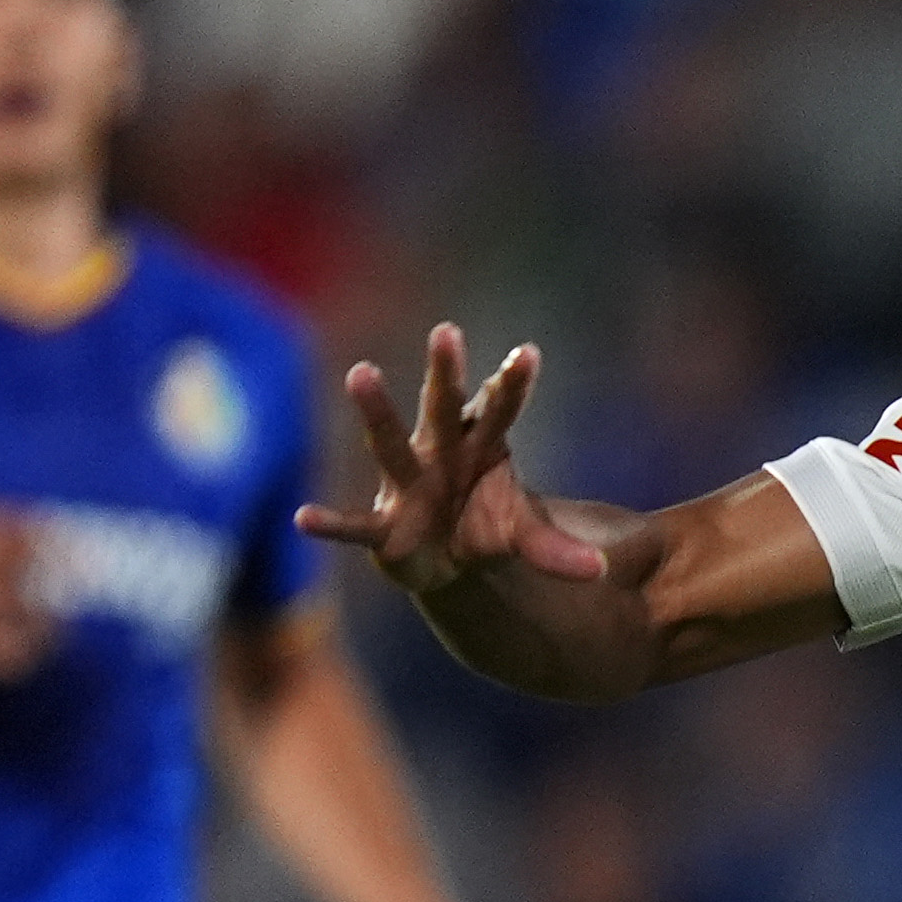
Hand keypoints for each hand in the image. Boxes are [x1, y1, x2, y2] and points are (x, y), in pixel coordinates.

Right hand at [297, 326, 609, 598]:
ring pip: (390, 443)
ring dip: (377, 410)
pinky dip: (331, 524)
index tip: (528, 354)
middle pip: (444, 406)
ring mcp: (407, 484)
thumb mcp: (524, 536)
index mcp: (481, 445)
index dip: (513, 385)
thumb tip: (597, 571)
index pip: (501, 409)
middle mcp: (440, 452)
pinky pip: (354, 524)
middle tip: (447, 331)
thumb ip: (555, 550)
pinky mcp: (382, 526)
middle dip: (447, 372)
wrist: (450, 560)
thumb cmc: (487, 524)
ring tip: (361, 370)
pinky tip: (304, 519)